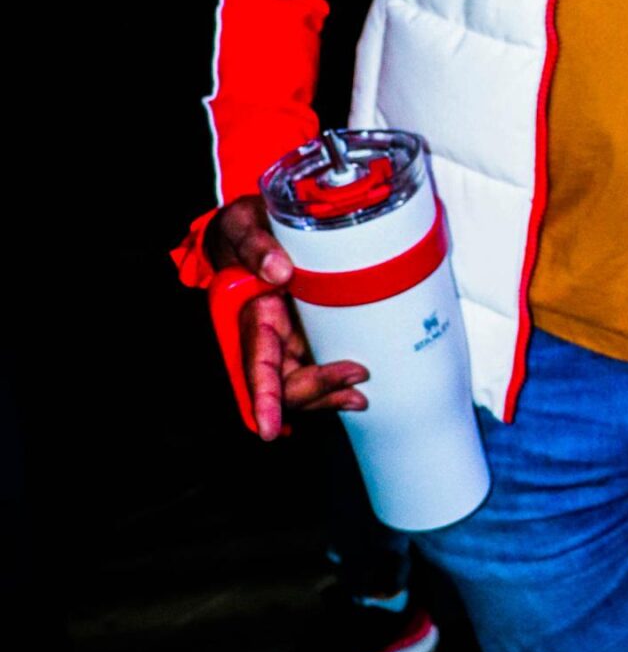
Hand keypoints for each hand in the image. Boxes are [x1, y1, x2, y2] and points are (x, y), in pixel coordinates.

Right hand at [205, 194, 368, 441]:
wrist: (258, 224)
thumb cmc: (245, 227)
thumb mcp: (244, 224)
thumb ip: (258, 245)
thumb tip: (278, 271)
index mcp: (250, 316)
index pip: (255, 366)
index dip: (263, 398)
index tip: (267, 427)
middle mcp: (268, 336)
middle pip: (286, 385)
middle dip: (316, 392)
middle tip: (355, 377)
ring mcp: (288, 340)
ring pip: (303, 386)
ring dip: (328, 397)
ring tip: (358, 396)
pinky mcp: (307, 336)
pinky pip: (317, 370)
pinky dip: (335, 384)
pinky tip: (355, 390)